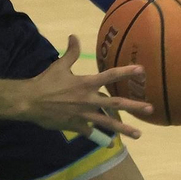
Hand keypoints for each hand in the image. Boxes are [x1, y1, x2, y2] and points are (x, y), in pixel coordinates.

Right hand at [17, 35, 151, 138]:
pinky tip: (107, 143)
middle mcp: (88, 99)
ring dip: (124, 128)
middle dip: (134, 106)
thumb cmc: (46, 82)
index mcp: (86, 83)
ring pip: (108, 123)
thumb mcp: (59, 65)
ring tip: (138, 134)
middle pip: (116, 103)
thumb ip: (71, 53)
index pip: (110, 76)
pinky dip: (98, 136)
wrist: (30, 102)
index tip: (142, 71)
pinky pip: (90, 132)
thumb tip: (74, 36)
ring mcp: (84, 115)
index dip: (126, 72)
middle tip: (150, 108)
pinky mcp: (76, 126)